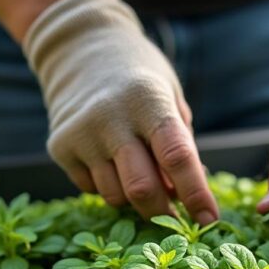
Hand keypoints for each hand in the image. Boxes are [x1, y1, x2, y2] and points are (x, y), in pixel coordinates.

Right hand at [23, 0, 217, 223]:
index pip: (176, 156)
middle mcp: (111, 117)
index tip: (209, 219)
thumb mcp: (170, 97)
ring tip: (141, 175)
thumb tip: (185, 197)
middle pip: (142, 188)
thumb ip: (180, 145)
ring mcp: (81, 134)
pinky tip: (111, 161)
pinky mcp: (59, 147)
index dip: (196, 193)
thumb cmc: (139, 78)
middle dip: (164, 212)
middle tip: (176, 219)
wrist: (79, 49)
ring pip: (116, 196)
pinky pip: (92, 189)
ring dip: (135, 200)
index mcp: (148, 100)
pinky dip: (109, 186)